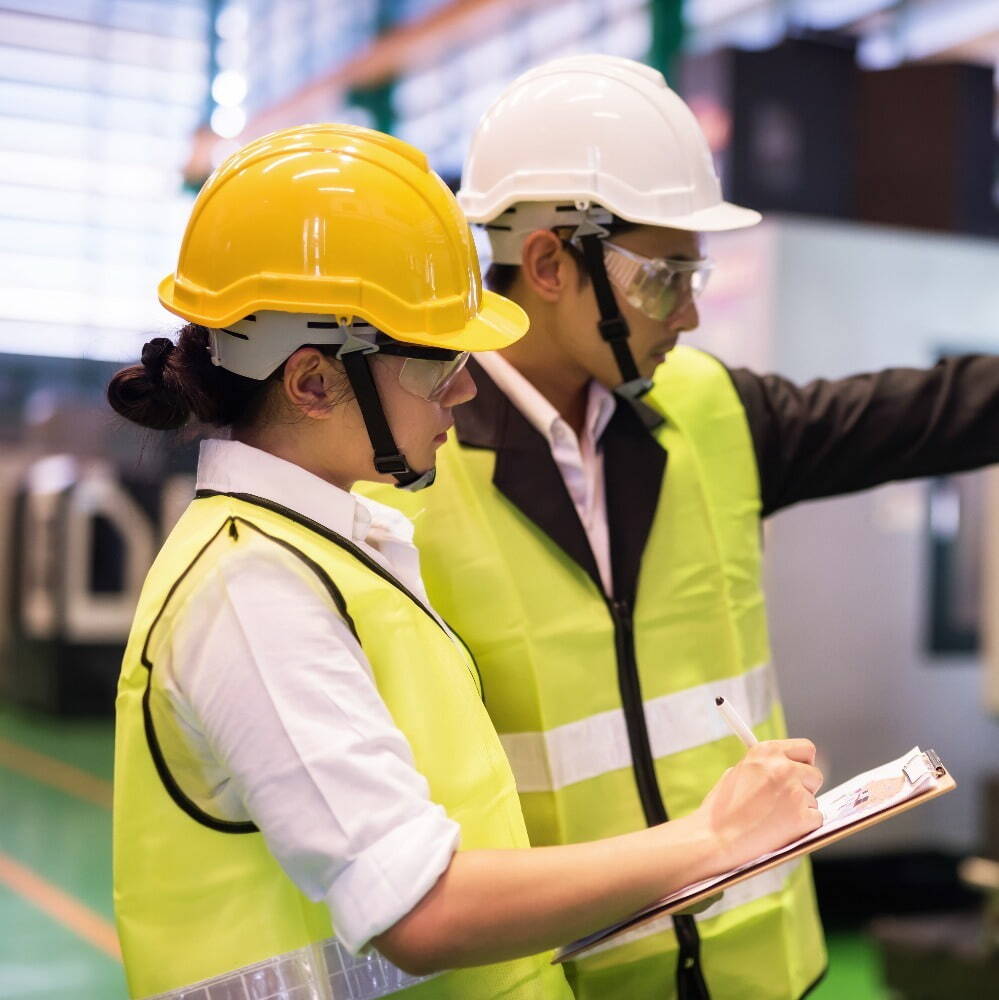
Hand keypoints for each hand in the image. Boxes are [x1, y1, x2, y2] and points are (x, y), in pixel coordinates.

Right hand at [693, 739, 823, 870]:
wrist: (715, 839)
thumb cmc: (721, 810)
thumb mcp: (737, 773)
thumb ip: (763, 767)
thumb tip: (783, 768)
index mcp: (765, 751)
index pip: (805, 748)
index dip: (803, 763)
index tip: (799, 772)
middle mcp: (783, 767)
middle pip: (815, 774)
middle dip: (805, 787)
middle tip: (788, 800)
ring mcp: (794, 792)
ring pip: (814, 800)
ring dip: (801, 809)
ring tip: (774, 818)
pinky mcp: (802, 817)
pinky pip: (815, 819)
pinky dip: (803, 827)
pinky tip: (781, 830)